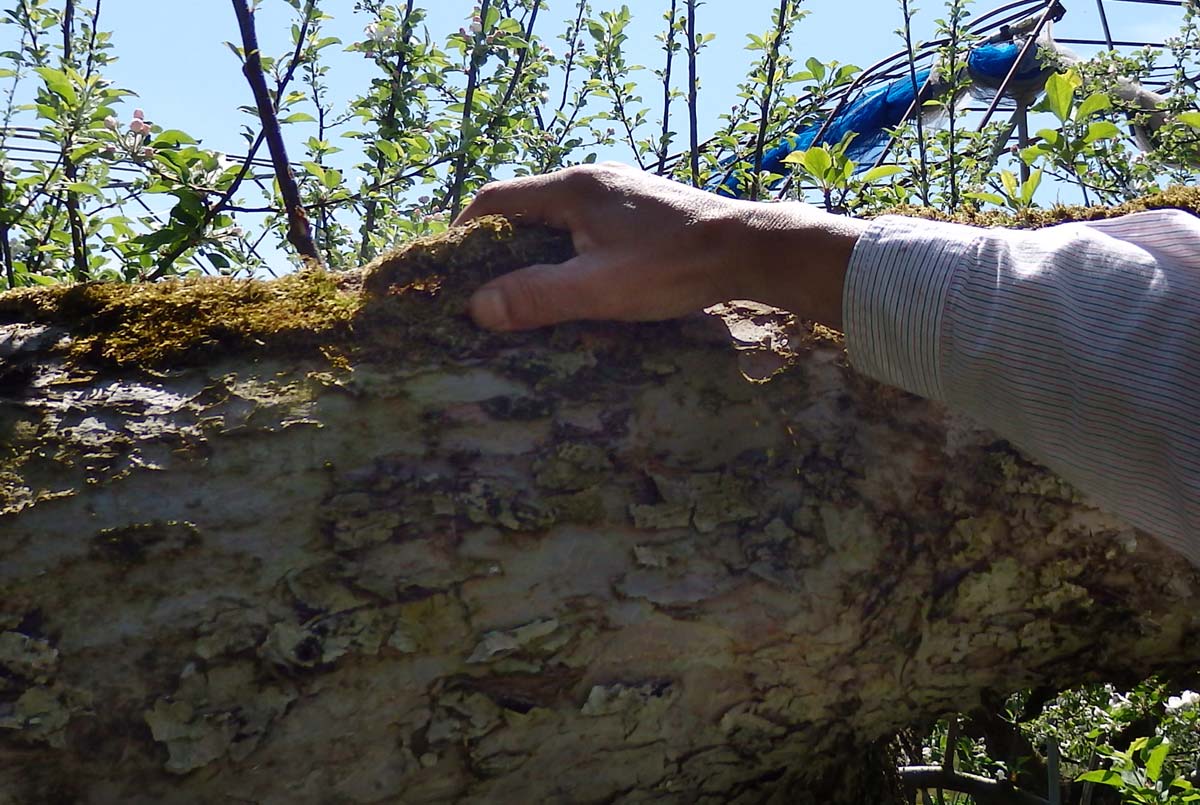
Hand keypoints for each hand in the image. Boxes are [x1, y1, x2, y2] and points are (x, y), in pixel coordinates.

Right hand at [454, 162, 864, 330]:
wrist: (749, 249)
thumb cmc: (673, 267)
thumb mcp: (598, 289)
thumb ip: (536, 296)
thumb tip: (477, 308)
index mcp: (573, 188)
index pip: (496, 200)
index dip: (464, 232)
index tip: (450, 267)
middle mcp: (594, 179)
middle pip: (526, 206)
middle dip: (499, 245)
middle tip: (484, 286)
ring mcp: (621, 190)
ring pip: (559, 216)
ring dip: (537, 248)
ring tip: (527, 288)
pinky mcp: (644, 208)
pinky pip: (588, 224)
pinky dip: (569, 248)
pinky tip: (580, 279)